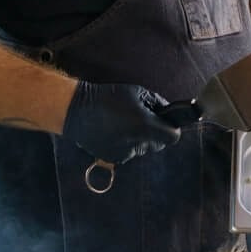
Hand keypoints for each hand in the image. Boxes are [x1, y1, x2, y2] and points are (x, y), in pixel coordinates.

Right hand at [61, 80, 182, 162]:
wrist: (77, 111)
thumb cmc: (107, 97)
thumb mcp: (137, 92)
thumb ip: (157, 103)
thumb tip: (168, 112)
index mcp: (144, 126)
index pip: (173, 136)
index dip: (172, 129)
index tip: (167, 124)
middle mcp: (137, 143)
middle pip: (159, 143)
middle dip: (155, 133)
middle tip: (141, 120)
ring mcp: (125, 153)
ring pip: (142, 148)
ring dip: (139, 138)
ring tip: (123, 124)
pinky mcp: (114, 159)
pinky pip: (128, 152)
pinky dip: (125, 144)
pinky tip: (114, 132)